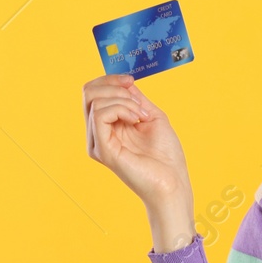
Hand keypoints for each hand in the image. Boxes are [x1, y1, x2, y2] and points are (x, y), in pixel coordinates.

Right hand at [82, 74, 195, 249]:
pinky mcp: (102, 149)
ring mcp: (97, 142)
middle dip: (115, 87)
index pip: (93, 93)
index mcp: (107, 127)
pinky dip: (122, 109)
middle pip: (88, 93)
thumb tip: (123, 81)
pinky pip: (100, 114)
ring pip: (95, 101)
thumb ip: (134, 99)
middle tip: (139, 103)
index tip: (131, 81)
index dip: (110, 80)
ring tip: (142, 116)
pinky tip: (137, 120)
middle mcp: (97, 134)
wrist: (173, 183)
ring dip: (124, 101)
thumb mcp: (150, 116)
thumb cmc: (166, 156)